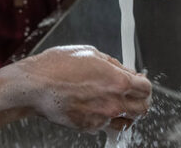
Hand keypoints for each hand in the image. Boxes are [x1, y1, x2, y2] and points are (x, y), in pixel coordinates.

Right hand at [1, 46, 151, 132]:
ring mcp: (102, 117)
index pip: (146, 88)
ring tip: (116, 103)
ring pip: (127, 122)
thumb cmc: (56, 66)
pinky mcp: (89, 127)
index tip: (139, 81)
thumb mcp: (89, 53)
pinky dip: (105, 119)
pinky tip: (95, 107)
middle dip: (140, 100)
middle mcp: (113, 102)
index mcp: (118, 81)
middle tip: (132, 94)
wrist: (34, 87)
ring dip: (126, 114)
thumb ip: (112, 64)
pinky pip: (106, 126)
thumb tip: (124, 70)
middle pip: (143, 108)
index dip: (143, 83)